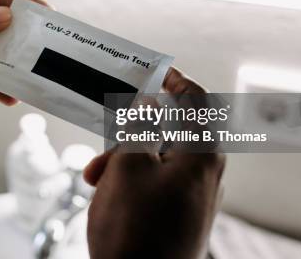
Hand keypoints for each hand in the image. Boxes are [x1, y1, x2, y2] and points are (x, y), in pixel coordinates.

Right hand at [85, 68, 224, 258]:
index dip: (173, 79)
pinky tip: (106, 191)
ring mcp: (194, 195)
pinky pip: (158, 181)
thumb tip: (148, 104)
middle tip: (104, 139)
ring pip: (158, 157)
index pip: (196, 99)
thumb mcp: (127, 167)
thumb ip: (138, 127)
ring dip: (125, 157)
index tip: (150, 70)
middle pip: (171, 130)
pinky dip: (133, 177)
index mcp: (201, 155)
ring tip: (95, 176)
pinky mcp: (181, 213)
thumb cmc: (135, 229)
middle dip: (132, 131)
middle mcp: (205, 173)